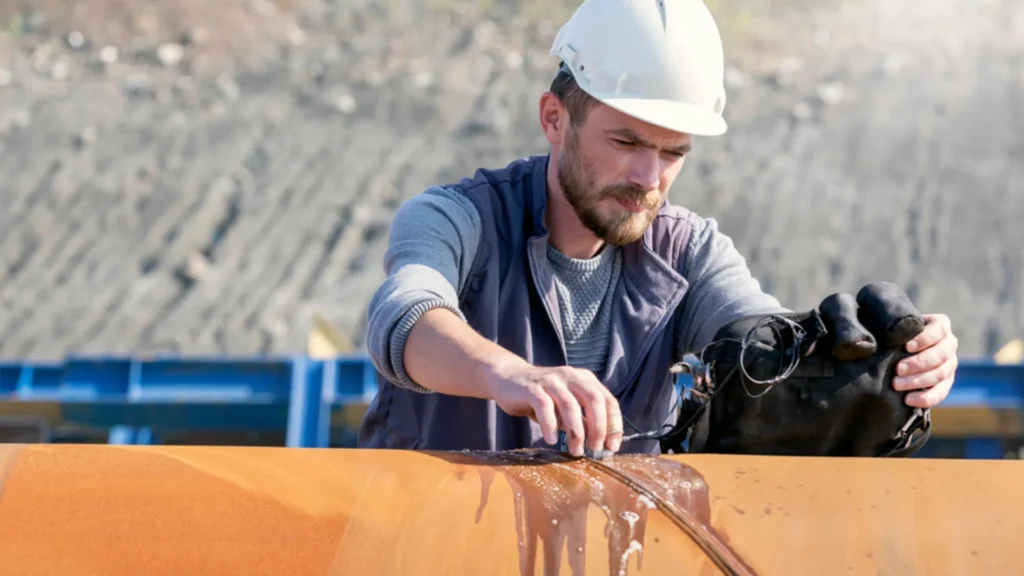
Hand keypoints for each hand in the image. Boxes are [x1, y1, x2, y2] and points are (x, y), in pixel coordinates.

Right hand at [483, 360, 622, 456]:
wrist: (508, 379)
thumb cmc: (542, 397)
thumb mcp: (566, 406)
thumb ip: (583, 419)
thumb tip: (601, 443)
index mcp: (584, 379)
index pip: (607, 400)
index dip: (614, 424)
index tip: (612, 446)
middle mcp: (570, 376)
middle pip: (593, 400)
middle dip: (598, 428)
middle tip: (595, 449)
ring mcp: (551, 381)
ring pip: (570, 405)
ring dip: (576, 432)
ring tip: (575, 451)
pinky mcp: (531, 388)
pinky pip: (544, 406)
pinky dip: (550, 425)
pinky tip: (551, 440)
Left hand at [893, 313, 958, 408]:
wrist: (897, 350)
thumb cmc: (894, 333)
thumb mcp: (894, 325)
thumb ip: (893, 327)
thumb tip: (875, 338)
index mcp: (940, 325)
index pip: (939, 330)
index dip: (924, 339)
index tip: (906, 346)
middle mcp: (949, 344)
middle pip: (940, 355)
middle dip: (918, 363)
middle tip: (898, 369)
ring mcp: (950, 364)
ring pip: (940, 374)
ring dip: (918, 381)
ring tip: (897, 384)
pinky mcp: (946, 382)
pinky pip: (941, 392)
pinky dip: (925, 398)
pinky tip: (908, 400)